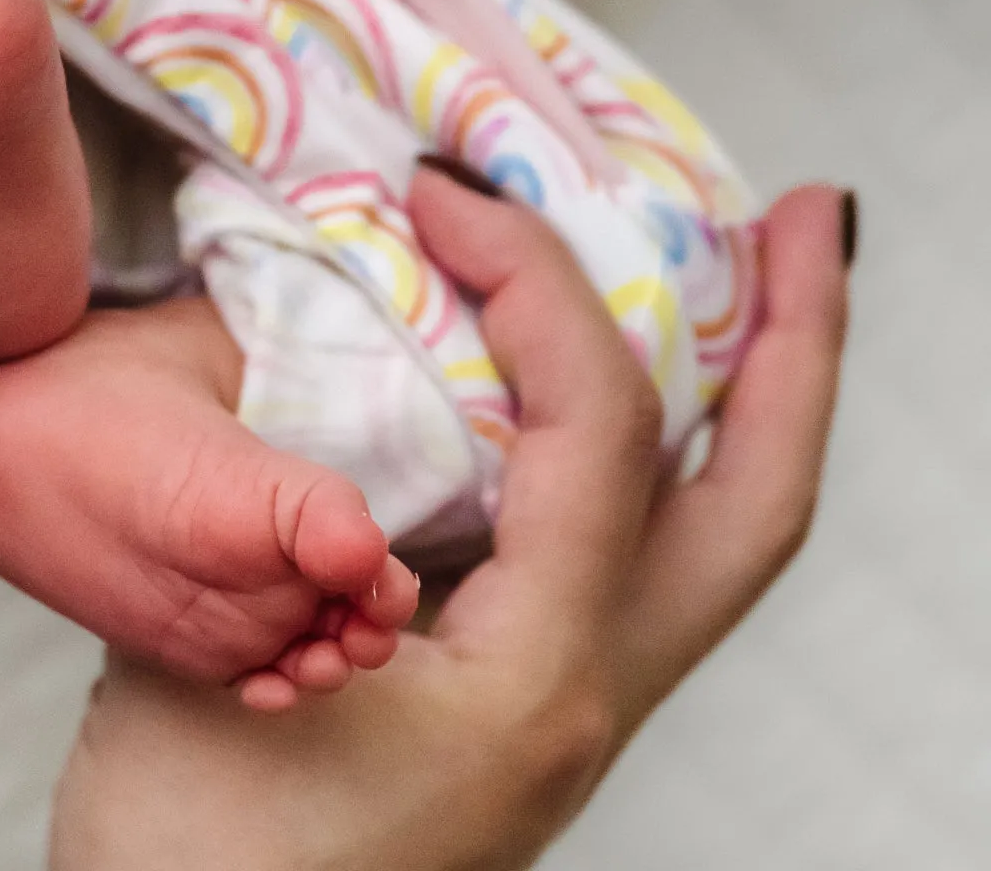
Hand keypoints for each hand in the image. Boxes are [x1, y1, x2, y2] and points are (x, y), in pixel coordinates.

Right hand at [49, 177, 850, 870]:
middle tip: (807, 220)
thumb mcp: (206, 654)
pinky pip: (630, 550)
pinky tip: (587, 390)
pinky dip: (643, 448)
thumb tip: (291, 357)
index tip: (447, 197)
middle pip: (756, 501)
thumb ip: (266, 508)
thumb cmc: (194, 859)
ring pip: (716, 534)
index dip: (533, 280)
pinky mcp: (527, 697)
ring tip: (750, 281)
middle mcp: (589, 689)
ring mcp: (572, 698)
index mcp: (532, 675)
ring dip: (748, 399)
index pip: (595, 428)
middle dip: (798, 345)